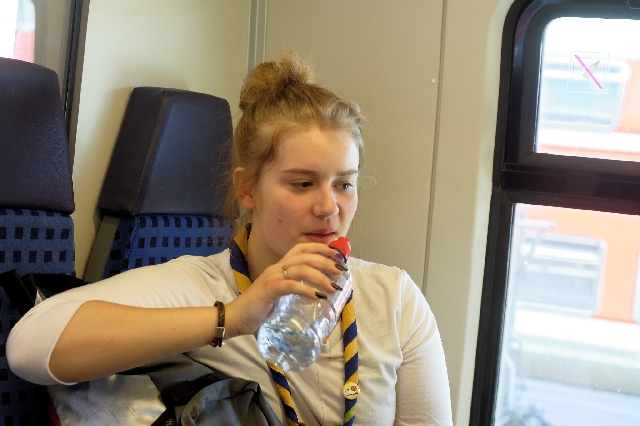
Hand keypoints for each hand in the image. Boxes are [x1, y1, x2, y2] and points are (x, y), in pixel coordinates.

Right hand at [224, 243, 342, 336]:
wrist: (234, 318)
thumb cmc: (257, 309)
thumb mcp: (279, 296)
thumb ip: (293, 292)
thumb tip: (316, 298)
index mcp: (279, 267)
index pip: (301, 248)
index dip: (320, 248)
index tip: (337, 254)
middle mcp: (276, 268)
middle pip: (305, 256)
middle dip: (326, 261)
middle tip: (340, 271)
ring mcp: (272, 277)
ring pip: (301, 268)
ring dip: (320, 276)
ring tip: (333, 287)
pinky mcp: (269, 290)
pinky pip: (291, 285)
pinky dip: (307, 290)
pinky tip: (318, 297)